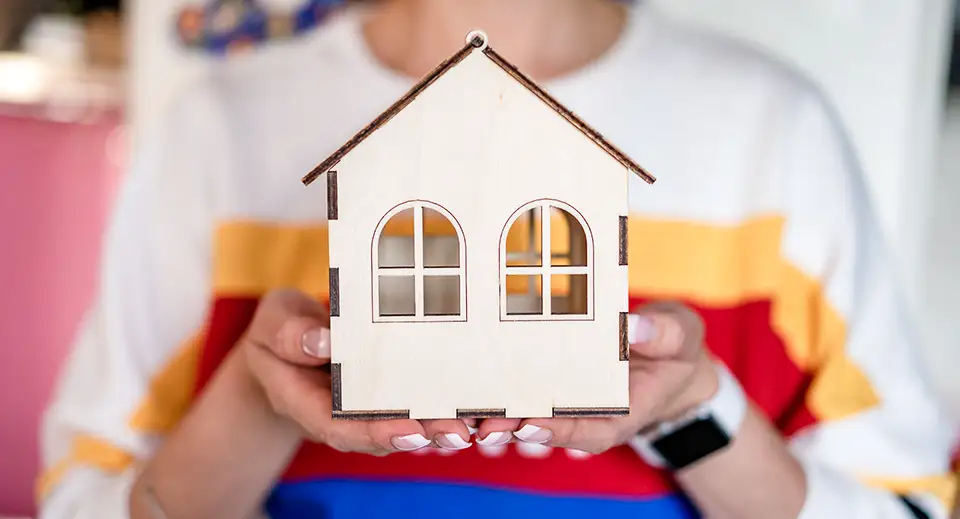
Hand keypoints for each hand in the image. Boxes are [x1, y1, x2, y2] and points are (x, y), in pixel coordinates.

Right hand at [239, 288, 471, 454]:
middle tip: (457, 432)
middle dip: (422, 435)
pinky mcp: (387, 393)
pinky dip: (444, 405)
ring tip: (475, 424)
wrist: (288, 341)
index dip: (376, 432)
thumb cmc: (280, 329)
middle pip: (383, 432)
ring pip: (405, 424)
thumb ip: (289, 334)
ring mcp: (366, 407)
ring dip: (439, 425)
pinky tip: (476, 403)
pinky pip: (414, 402)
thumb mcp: (274, 321)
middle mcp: (341, 413)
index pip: (341, 427)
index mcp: (307, 402)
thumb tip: (322, 342)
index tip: (409, 432)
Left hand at [475, 301, 719, 453]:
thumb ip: (665, 334)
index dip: (560, 431)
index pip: (591, 431)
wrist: (667, 352)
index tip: (530, 424)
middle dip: (515, 428)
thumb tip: (634, 327)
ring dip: (498, 414)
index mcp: (624, 411)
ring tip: (465, 412)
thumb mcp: (682, 335)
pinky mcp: (552, 383)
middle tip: (483, 425)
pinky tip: (468, 382)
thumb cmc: (675, 346)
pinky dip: (498, 391)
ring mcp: (569, 402)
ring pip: (529, 414)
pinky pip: (524, 391)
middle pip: (549, 428)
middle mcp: (590, 414)